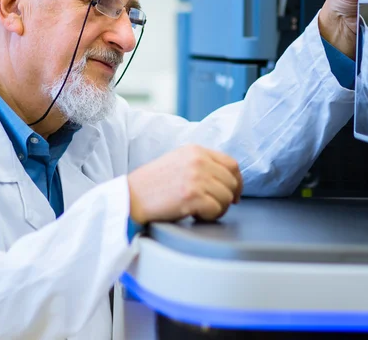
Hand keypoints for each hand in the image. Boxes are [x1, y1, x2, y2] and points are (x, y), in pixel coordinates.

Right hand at [127, 145, 242, 223]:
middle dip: (227, 198)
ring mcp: (196, 177)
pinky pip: (216, 209)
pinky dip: (209, 217)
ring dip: (218, 209)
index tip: (234, 193)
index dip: (237, 182)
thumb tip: (226, 178)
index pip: (231, 164)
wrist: (131, 197)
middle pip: (231, 181)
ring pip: (226, 197)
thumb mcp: (178, 161)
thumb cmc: (152, 184)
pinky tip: (196, 216)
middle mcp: (198, 160)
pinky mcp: (192, 196)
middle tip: (214, 207)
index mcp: (195, 150)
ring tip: (201, 211)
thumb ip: (201, 164)